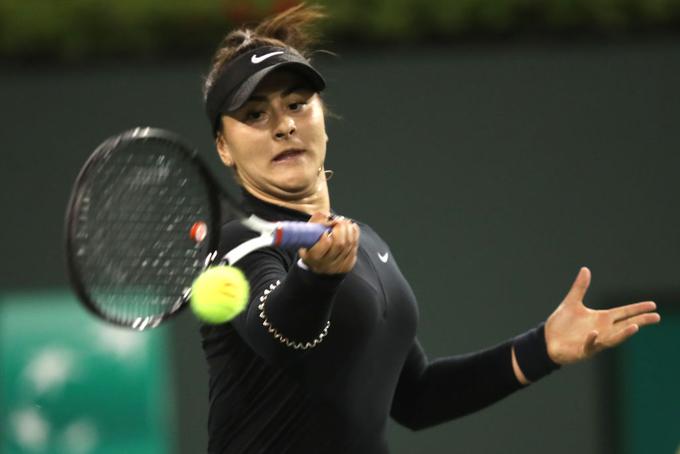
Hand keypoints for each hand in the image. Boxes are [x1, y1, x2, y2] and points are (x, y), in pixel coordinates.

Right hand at [298, 212, 359, 274]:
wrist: (317, 259)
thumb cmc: (312, 242)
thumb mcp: (308, 232)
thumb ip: (316, 222)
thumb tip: (329, 217)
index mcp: (311, 257)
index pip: (324, 245)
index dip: (327, 234)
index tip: (326, 228)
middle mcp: (324, 265)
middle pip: (340, 244)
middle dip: (341, 228)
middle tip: (339, 220)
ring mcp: (336, 267)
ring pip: (349, 246)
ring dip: (349, 230)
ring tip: (345, 223)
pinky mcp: (346, 266)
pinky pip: (354, 249)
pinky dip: (355, 236)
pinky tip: (351, 228)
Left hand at [545, 267, 660, 364]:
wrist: (547, 339)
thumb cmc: (562, 324)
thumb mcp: (572, 302)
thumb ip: (580, 287)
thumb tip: (585, 269)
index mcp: (601, 319)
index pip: (623, 313)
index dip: (637, 309)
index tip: (653, 305)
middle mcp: (602, 330)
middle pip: (625, 325)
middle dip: (640, 321)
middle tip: (656, 317)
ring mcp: (594, 341)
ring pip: (613, 339)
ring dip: (623, 334)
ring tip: (635, 327)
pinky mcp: (583, 350)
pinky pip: (590, 345)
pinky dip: (592, 339)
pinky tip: (594, 332)